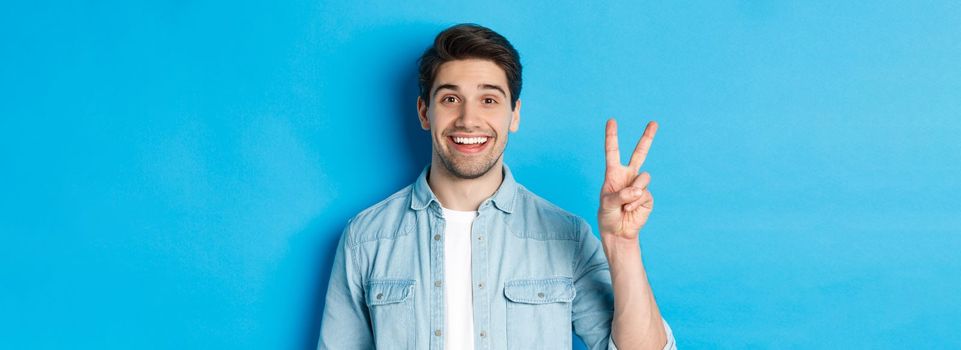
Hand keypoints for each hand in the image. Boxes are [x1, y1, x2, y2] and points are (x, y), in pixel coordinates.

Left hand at [598, 119, 657, 239]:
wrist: (618, 232)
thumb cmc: (608, 215)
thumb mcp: (607, 204)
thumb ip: (620, 195)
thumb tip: (638, 189)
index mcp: (614, 173)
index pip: (613, 152)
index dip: (612, 136)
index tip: (612, 121)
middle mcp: (628, 175)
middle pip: (640, 153)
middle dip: (647, 138)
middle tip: (654, 123)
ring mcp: (639, 185)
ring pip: (643, 178)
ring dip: (633, 193)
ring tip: (625, 205)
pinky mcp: (647, 196)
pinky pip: (644, 194)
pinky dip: (636, 203)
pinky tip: (630, 210)